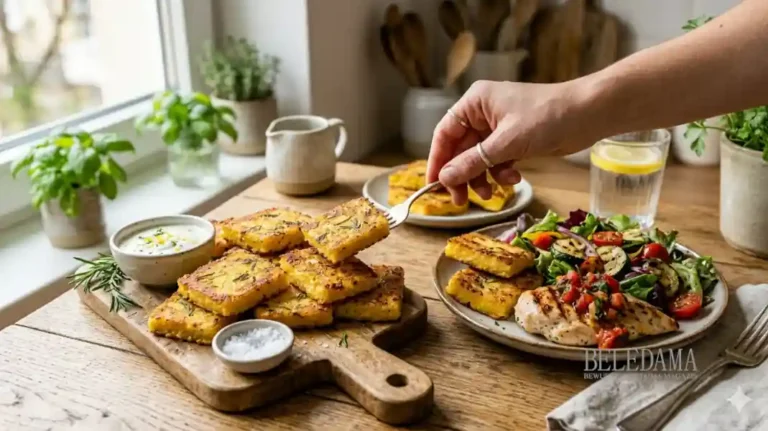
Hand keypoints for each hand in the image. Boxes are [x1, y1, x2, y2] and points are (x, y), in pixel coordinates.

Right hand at [427, 79, 598, 203]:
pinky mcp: (514, 139)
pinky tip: (513, 178)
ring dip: (483, 177)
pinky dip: (500, 173)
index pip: (444, 134)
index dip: (437, 161)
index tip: (434, 186)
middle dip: (463, 175)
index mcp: (475, 102)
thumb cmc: (547, 117)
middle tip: (462, 201)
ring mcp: (498, 127)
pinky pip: (496, 161)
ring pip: (478, 159)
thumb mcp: (507, 143)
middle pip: (460, 150)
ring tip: (492, 193)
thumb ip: (474, 162)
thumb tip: (445, 178)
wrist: (589, 113)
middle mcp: (482, 113)